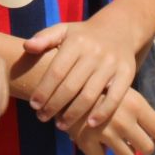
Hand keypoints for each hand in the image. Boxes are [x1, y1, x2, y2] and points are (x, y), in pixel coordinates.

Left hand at [20, 16, 138, 133]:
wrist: (119, 29)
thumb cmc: (84, 35)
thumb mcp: (64, 30)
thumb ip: (44, 38)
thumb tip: (27, 47)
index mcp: (77, 42)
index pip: (56, 71)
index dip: (44, 90)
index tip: (34, 105)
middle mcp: (95, 52)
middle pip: (71, 86)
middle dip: (54, 105)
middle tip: (42, 118)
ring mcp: (112, 64)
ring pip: (90, 95)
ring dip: (73, 114)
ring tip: (60, 125)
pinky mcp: (127, 73)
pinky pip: (115, 97)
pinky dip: (102, 113)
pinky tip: (89, 124)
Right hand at [71, 87, 154, 154]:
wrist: (65, 83)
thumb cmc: (99, 86)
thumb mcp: (123, 90)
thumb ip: (138, 110)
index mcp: (136, 105)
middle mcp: (124, 121)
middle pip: (147, 149)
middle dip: (142, 146)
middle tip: (134, 140)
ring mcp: (106, 133)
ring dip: (122, 151)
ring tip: (114, 139)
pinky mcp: (87, 142)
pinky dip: (98, 152)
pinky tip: (94, 139)